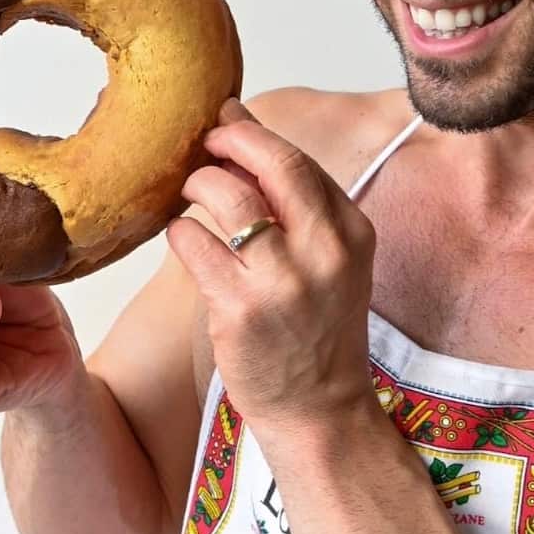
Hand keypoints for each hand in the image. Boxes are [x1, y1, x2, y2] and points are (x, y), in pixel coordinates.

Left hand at [166, 99, 379, 438]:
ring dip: (199, 184)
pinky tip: (185, 239)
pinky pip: (195, 243)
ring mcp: (283, 281)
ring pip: (228, 197)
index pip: (301, 162)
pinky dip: (181, 232)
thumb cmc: (317, 333)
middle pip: (273, 164)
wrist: (319, 410)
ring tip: (191, 193)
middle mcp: (324, 251)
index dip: (256, 136)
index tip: (228, 124)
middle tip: (205, 142)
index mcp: (352, 233)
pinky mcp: (240, 309)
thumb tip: (244, 127)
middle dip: (229, 141)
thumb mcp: (328, 261)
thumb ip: (295, 201)